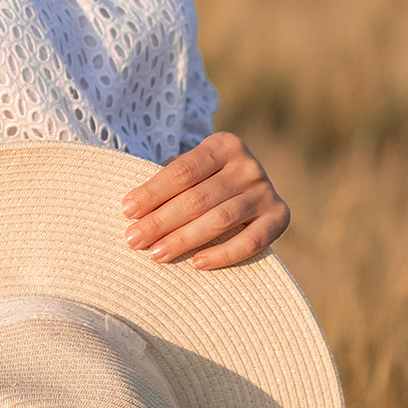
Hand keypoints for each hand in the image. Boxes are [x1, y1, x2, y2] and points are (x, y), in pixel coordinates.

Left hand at [120, 132, 290, 269]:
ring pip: (221, 219)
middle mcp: (249, 165)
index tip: (127, 211)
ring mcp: (267, 191)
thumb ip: (169, 182)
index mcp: (224, 144)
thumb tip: (133, 210)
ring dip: (184, 239)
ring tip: (156, 254)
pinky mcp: (280, 217)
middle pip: (198, 197)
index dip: (152, 192)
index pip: (182, 171)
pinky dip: (224, 254)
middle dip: (161, 221)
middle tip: (133, 240)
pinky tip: (197, 263)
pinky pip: (252, 241)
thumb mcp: (192, 169)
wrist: (251, 187)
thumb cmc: (207, 179)